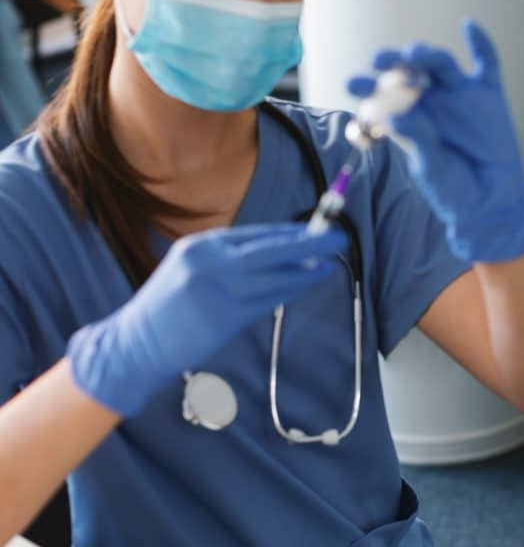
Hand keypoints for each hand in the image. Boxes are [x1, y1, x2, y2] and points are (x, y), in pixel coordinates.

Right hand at [68, 224, 347, 416]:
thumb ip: (227, 260)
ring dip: (305, 269)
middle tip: (337, 237)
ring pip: (274, 276)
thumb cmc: (168, 309)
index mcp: (200, 246)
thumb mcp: (190, 270)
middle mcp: (210, 262)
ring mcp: (218, 290)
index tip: (315, 229)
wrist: (136, 345)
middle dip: (308, 242)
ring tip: (328, 263)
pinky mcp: (225, 317)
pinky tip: (307, 282)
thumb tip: (277, 252)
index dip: (289, 232)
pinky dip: (291, 289)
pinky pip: (268, 300)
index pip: (256, 234)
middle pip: (271, 249)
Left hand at [347, 20, 523, 261]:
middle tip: (379, 60)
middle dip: (393, 63)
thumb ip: (418, 142)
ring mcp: (459, 95)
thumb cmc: (453, 190)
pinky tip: (468, 26)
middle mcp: (431, 101)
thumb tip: (397, 117)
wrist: (492, 202)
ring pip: (441, 64)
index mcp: (408, 118)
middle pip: (409, 72)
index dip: (367, 87)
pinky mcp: (489, 95)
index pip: (383, 96)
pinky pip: (486, 63)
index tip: (352, 84)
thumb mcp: (431, 170)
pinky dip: (480, 42)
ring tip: (415, 54)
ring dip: (427, 54)